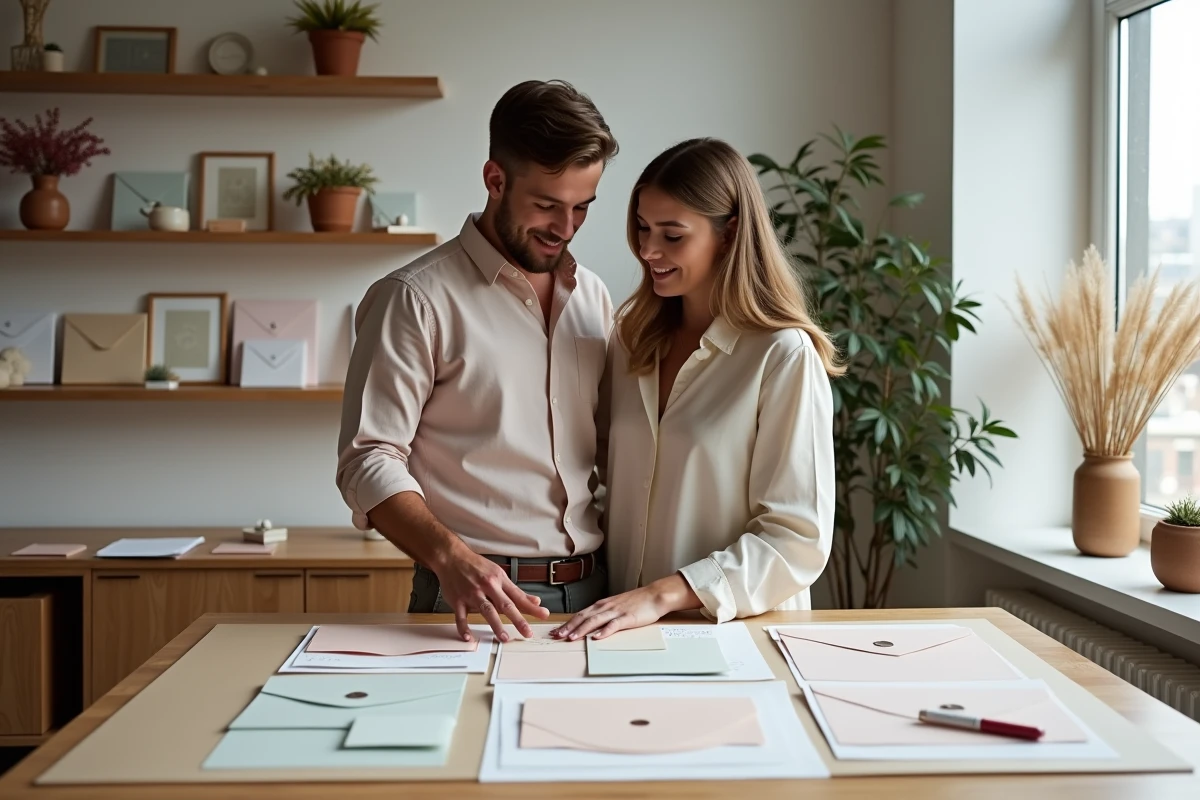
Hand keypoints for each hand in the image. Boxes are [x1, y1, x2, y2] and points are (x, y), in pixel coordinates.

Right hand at [432, 547, 549, 641]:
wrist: (452, 557)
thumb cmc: (476, 566)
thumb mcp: (498, 573)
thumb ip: (516, 591)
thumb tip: (535, 601)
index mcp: (498, 580)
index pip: (518, 596)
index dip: (531, 607)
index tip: (544, 615)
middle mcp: (487, 586)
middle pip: (505, 605)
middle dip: (518, 619)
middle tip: (527, 632)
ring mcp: (472, 594)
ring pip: (486, 610)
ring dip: (496, 625)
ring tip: (504, 637)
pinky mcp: (457, 600)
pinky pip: (461, 616)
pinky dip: (464, 627)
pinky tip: (469, 637)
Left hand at [551, 574, 701, 640]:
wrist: (655, 595)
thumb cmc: (636, 602)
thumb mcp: (616, 606)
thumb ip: (603, 615)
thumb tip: (590, 626)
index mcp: (602, 605)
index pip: (580, 614)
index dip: (568, 623)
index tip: (556, 631)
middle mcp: (605, 607)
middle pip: (583, 617)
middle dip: (569, 627)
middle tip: (556, 636)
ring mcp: (616, 611)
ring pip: (595, 621)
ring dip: (581, 630)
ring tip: (571, 638)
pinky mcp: (627, 617)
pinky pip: (614, 625)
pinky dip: (604, 631)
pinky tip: (597, 637)